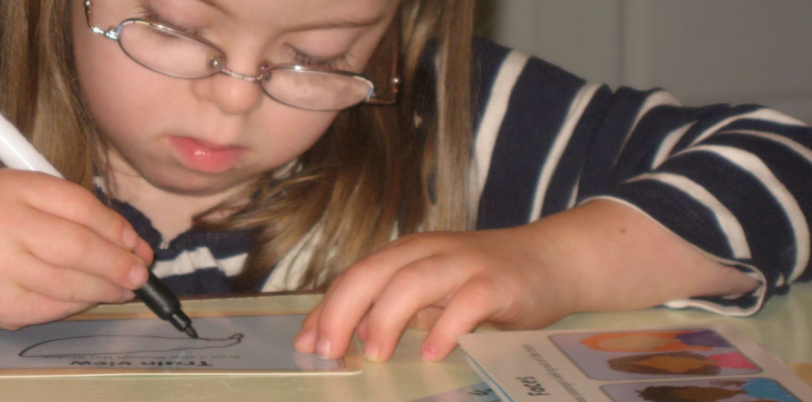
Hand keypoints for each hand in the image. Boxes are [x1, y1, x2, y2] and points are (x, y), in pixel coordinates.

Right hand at [0, 169, 153, 329]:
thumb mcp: (22, 197)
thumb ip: (74, 212)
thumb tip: (134, 244)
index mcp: (10, 187)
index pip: (80, 206)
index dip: (117, 227)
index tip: (137, 242)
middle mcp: (0, 225)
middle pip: (79, 247)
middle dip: (119, 263)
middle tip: (142, 272)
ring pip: (72, 283)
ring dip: (108, 288)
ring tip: (127, 287)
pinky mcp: (1, 305)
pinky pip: (56, 307)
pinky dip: (82, 304)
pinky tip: (95, 298)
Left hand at [293, 227, 578, 362]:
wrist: (552, 260)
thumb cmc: (484, 281)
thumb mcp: (434, 293)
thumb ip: (396, 309)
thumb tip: (350, 337)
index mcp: (407, 254)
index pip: (355, 276)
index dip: (327, 308)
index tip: (308, 344)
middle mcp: (429, 252)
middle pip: (373, 272)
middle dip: (344, 311)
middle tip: (329, 350)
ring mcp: (464, 264)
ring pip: (413, 281)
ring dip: (387, 317)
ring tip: (374, 353)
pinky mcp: (498, 282)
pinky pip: (468, 302)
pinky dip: (448, 327)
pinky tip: (436, 353)